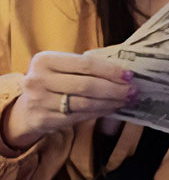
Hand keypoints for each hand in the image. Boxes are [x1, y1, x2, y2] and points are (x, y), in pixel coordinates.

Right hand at [5, 52, 136, 149]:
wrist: (24, 110)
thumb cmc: (52, 82)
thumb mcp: (61, 68)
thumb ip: (85, 67)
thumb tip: (123, 72)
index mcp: (45, 60)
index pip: (85, 64)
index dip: (110, 70)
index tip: (129, 75)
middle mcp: (38, 79)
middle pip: (87, 85)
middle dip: (114, 89)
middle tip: (133, 90)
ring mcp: (39, 101)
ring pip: (85, 103)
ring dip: (110, 102)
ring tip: (126, 100)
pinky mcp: (44, 119)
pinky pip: (80, 116)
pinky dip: (100, 112)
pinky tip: (112, 108)